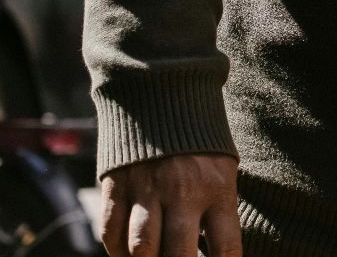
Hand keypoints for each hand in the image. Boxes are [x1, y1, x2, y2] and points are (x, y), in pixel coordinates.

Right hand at [101, 153, 241, 256]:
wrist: (164, 96)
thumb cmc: (201, 145)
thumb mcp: (223, 172)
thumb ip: (217, 212)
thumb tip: (212, 253)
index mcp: (218, 189)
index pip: (226, 247)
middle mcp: (183, 192)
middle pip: (178, 256)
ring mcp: (147, 189)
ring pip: (141, 250)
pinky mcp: (116, 186)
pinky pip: (110, 235)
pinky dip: (118, 252)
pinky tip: (128, 253)